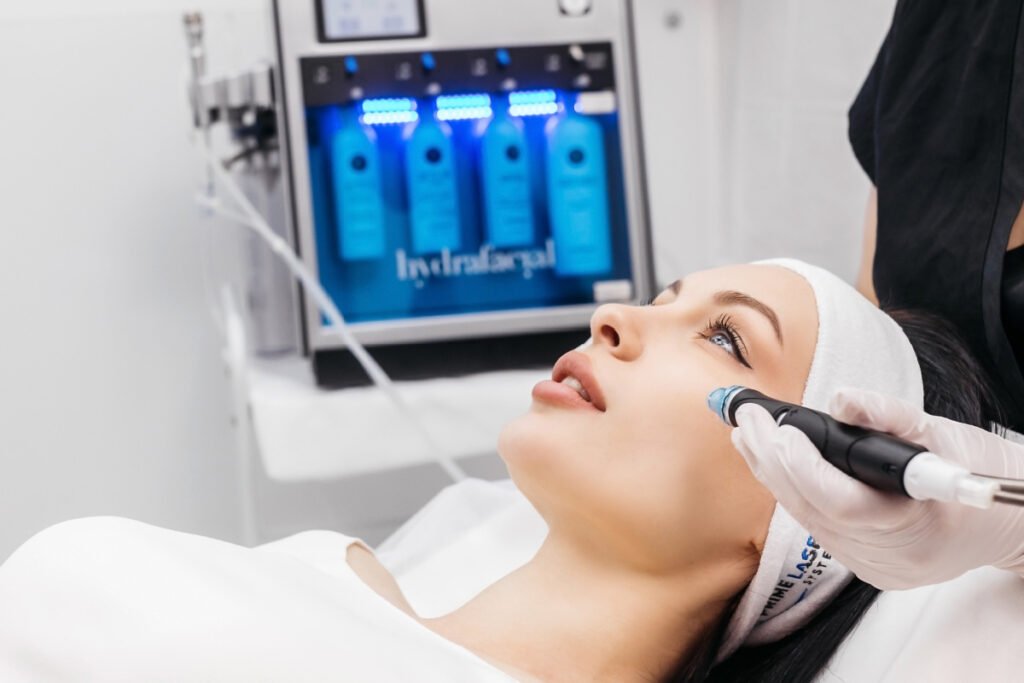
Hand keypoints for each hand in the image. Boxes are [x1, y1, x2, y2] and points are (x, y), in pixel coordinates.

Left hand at [731, 388, 1023, 589]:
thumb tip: (841, 398)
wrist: (1011, 523)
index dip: (802, 466)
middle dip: (771, 459)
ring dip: (773, 474)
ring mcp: (877, 568)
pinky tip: (774, 463)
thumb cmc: (981, 472)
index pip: (841, 501)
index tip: (779, 428)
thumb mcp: (945, 434)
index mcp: (917, 522)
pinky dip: (793, 492)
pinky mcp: (868, 568)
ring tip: (747, 433)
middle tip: (746, 418)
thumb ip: (890, 416)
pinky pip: (817, 528)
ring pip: (807, 520)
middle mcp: (892, 555)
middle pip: (812, 510)